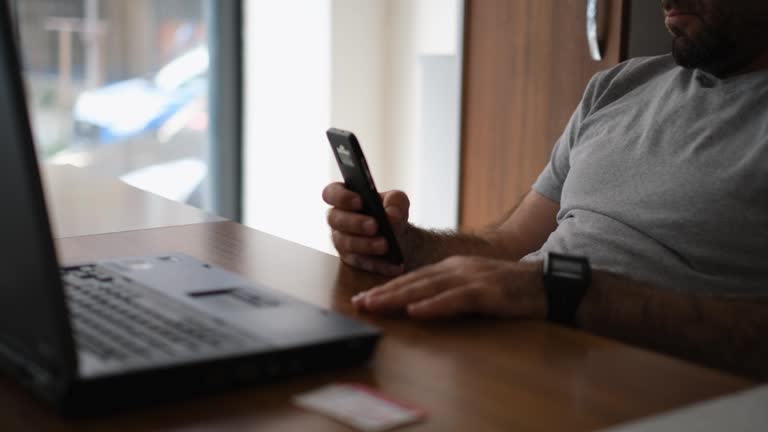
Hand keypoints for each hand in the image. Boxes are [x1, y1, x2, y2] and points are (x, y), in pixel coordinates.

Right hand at [322, 182, 409, 275]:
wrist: (395, 233)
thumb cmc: (389, 209)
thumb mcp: (396, 200)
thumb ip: (395, 202)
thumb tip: (391, 217)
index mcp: (343, 196)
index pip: (331, 193)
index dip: (341, 197)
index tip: (359, 201)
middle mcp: (337, 218)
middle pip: (336, 220)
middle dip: (355, 223)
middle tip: (374, 226)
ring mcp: (341, 239)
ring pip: (346, 243)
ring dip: (366, 245)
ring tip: (385, 245)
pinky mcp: (350, 258)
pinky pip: (361, 262)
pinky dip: (379, 264)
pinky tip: (393, 264)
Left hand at [351, 256, 546, 319]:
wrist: (545, 284)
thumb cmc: (508, 289)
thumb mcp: (473, 285)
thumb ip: (448, 290)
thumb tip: (419, 304)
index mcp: (452, 267)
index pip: (412, 277)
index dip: (386, 287)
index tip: (364, 298)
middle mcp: (457, 268)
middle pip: (413, 280)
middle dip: (383, 292)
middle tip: (359, 303)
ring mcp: (472, 278)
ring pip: (427, 287)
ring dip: (399, 297)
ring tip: (376, 305)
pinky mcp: (487, 292)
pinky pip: (456, 299)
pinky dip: (434, 305)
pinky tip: (416, 310)